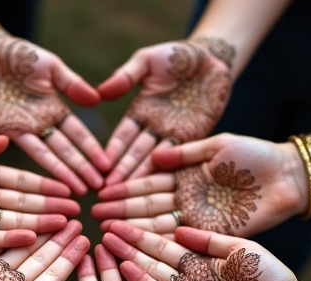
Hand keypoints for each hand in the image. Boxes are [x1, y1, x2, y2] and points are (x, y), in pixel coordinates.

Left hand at [0, 36, 108, 195]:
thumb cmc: (19, 55)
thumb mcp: (51, 66)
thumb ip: (72, 84)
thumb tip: (97, 100)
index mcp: (55, 108)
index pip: (78, 134)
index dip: (92, 149)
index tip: (107, 165)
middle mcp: (42, 123)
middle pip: (67, 149)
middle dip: (83, 169)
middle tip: (99, 187)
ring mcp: (25, 129)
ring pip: (50, 155)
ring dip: (66, 173)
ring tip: (81, 190)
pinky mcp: (5, 130)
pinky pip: (28, 149)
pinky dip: (44, 163)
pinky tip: (56, 178)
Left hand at [0, 130, 81, 249]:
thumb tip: (9, 140)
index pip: (21, 183)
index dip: (45, 186)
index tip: (69, 189)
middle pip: (23, 205)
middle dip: (50, 208)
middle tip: (77, 213)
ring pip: (12, 224)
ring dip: (38, 225)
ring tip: (64, 226)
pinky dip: (9, 239)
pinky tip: (32, 236)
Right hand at [0, 220, 88, 280]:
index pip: (52, 279)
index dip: (69, 260)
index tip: (87, 242)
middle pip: (41, 260)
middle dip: (61, 242)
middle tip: (80, 222)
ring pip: (22, 248)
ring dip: (41, 232)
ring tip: (61, 216)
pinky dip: (12, 230)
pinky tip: (29, 218)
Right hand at [92, 133, 307, 237]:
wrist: (291, 176)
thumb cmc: (255, 155)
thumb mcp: (217, 146)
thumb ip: (185, 153)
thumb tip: (153, 157)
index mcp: (185, 177)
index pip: (147, 184)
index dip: (124, 189)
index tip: (100, 193)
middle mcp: (187, 201)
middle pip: (148, 209)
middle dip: (122, 213)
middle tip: (95, 218)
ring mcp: (199, 221)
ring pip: (160, 227)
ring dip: (134, 231)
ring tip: (108, 235)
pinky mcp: (213, 237)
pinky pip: (182, 243)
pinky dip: (160, 245)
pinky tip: (138, 248)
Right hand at [98, 39, 232, 185]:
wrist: (213, 57)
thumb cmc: (176, 55)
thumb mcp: (147, 60)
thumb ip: (126, 76)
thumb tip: (101, 93)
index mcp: (139, 111)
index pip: (122, 136)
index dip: (111, 153)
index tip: (97, 168)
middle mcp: (154, 127)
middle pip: (135, 153)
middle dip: (121, 172)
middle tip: (107, 192)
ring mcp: (175, 134)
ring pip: (156, 160)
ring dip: (141, 177)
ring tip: (127, 194)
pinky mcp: (196, 137)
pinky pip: (181, 156)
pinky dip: (169, 171)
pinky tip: (158, 185)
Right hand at [103, 221, 306, 280]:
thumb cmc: (272, 278)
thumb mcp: (242, 247)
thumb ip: (209, 239)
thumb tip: (178, 226)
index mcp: (203, 257)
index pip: (167, 240)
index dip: (144, 229)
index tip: (123, 217)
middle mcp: (191, 275)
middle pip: (153, 255)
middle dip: (129, 242)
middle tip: (103, 227)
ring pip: (152, 273)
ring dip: (129, 260)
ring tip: (105, 245)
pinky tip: (125, 270)